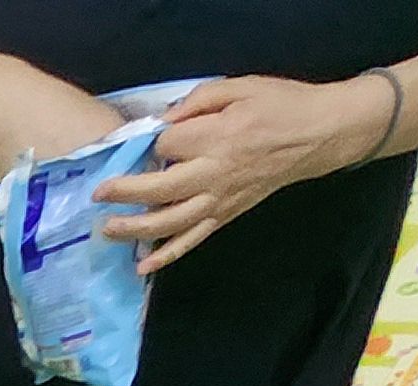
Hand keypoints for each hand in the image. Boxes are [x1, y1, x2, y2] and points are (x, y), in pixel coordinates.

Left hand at [93, 74, 380, 272]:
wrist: (320, 134)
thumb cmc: (281, 105)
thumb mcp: (241, 86)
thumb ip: (199, 99)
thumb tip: (164, 118)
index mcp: (218, 137)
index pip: (167, 145)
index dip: (152, 141)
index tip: (149, 137)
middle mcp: (215, 174)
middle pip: (159, 189)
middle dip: (125, 192)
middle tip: (98, 195)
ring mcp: (220, 200)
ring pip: (170, 221)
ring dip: (135, 229)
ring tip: (106, 229)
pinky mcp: (227, 216)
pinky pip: (193, 239)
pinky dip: (167, 255)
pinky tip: (142, 266)